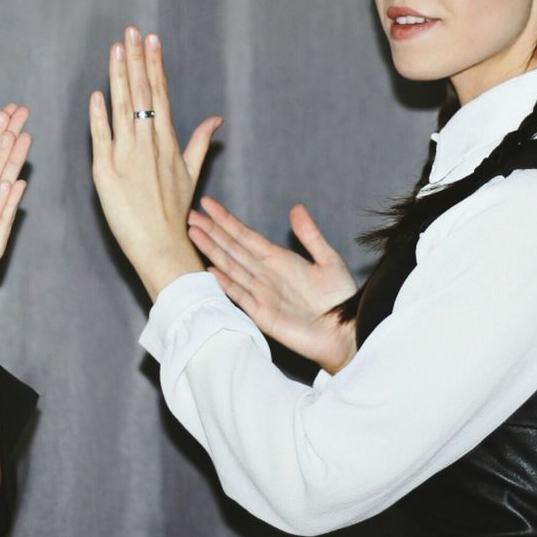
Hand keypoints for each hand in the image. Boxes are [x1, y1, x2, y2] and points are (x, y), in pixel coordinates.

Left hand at [89, 26, 221, 299]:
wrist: (161, 246)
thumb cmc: (176, 212)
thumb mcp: (192, 173)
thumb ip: (201, 142)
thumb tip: (216, 120)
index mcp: (167, 142)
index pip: (160, 94)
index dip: (154, 65)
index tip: (151, 40)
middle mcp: (148, 144)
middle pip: (142, 93)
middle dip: (136, 60)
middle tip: (132, 31)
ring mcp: (126, 157)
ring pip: (122, 108)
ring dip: (119, 77)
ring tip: (116, 49)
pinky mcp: (105, 172)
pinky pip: (101, 138)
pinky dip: (98, 116)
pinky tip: (96, 94)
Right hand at [187, 197, 357, 373]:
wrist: (346, 332)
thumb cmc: (340, 298)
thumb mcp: (328, 259)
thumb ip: (310, 235)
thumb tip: (296, 208)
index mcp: (279, 259)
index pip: (245, 235)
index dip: (226, 220)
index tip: (208, 204)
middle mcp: (265, 274)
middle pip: (232, 248)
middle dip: (211, 232)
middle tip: (190, 215)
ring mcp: (261, 294)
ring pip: (231, 267)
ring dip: (212, 250)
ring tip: (193, 233)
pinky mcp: (262, 315)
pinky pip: (239, 295)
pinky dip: (225, 283)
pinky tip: (210, 270)